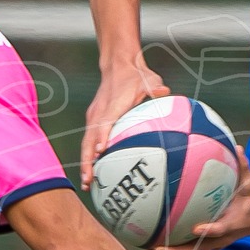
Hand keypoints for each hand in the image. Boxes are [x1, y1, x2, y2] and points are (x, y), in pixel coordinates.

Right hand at [79, 63, 170, 184]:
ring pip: (86, 143)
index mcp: (111, 105)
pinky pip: (89, 140)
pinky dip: (89, 156)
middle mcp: (99, 113)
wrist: (117, 65)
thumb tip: (164, 91)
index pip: (104, 122)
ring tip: (88, 183)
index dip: (101, 136)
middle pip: (88, 140)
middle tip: (89, 180)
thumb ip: (155, 86)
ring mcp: (94, 117)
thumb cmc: (135, 75)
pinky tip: (94, 172)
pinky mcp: (94, 120)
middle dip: (87, 161)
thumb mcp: (149, 78)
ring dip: (85, 163)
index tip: (101, 151)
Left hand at [150, 146, 249, 249]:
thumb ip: (242, 166)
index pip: (221, 229)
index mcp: (233, 223)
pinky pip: (188, 247)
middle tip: (157, 248)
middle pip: (197, 249)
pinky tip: (153, 244)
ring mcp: (213, 242)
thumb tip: (236, 147)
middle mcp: (221, 237)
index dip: (209, 230)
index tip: (196, 229)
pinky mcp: (208, 243)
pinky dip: (172, 248)